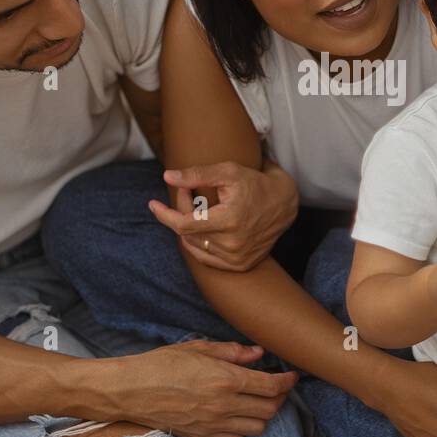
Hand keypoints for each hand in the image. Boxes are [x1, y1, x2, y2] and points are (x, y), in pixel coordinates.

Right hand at [121, 340, 297, 436]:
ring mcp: (214, 424)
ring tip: (258, 401)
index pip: (271, 386)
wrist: (131, 390)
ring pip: (256, 427)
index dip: (287, 381)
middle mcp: (224, 405)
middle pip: (269, 409)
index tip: (292, 376)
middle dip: (279, 397)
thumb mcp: (198, 348)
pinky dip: (243, 428)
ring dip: (263, 414)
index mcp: (225, 379)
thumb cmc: (162, 364)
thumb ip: (232, 352)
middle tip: (276, 387)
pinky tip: (237, 415)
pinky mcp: (203, 436)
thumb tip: (258, 353)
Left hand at [148, 159, 298, 271]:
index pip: (184, 224)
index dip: (165, 214)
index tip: (153, 204)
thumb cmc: (254, 182)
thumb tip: (167, 177)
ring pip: (195, 246)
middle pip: (188, 233)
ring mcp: (237, 258)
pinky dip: (198, 244)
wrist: (284, 204)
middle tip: (187, 193)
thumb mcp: (228, 171)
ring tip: (198, 208)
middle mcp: (234, 244)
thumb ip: (197, 174)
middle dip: (181, 211)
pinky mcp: (240, 265)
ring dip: (189, 227)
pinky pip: (207, 259)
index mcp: (230, 220)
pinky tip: (201, 229)